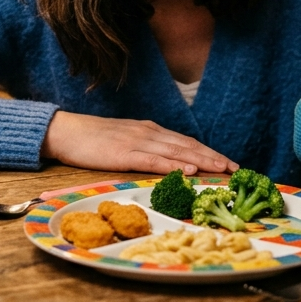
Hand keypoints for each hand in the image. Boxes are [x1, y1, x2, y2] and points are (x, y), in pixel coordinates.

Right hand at [41, 111, 238, 175]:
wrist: (65, 131)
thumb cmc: (92, 140)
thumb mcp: (124, 142)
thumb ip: (145, 150)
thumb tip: (166, 164)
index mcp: (150, 130)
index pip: (186, 142)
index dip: (209, 153)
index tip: (228, 163)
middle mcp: (149, 133)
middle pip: (188, 145)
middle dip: (213, 157)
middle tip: (235, 169)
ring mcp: (137, 142)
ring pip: (177, 151)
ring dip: (202, 161)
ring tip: (221, 170)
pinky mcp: (125, 153)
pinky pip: (154, 159)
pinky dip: (174, 165)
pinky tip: (188, 171)